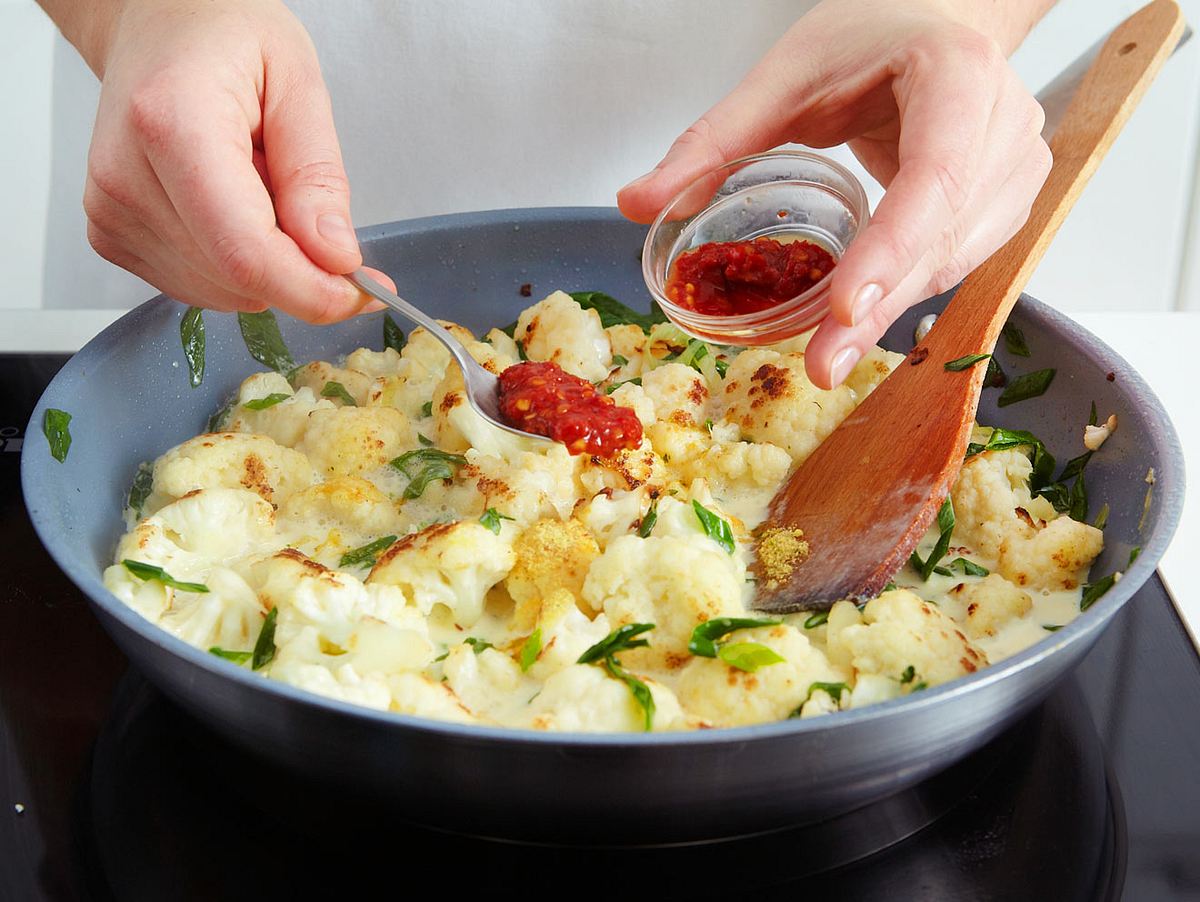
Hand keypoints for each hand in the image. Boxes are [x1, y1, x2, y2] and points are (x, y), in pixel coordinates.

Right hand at [80, 0, 389, 320]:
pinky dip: (234, 265)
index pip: (246, 252)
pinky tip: (232, 206)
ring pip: (221, 291)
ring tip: (258, 187)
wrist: (159, 25)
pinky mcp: (110, 234)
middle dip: (299, 271)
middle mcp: (125, 176)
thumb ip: (317, 177)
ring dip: (265, 263)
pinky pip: (198, 286)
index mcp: (172, 125)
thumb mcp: (299, 85)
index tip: (362, 294)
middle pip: (236, 278)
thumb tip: (334, 257)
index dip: (312, 291)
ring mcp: (110, 211)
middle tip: (313, 212)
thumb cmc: (226, 38)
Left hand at [618, 0, 1052, 388]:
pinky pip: (960, 261)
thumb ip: (711, 142)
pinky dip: (908, 292)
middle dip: (877, 306)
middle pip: (943, 234)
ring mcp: (1017, 164)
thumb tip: (637, 203)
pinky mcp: (1010, 198)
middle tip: (822, 364)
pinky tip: (864, 317)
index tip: (842, 308)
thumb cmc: (868, 39)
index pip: (932, 175)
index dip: (891, 247)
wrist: (935, 21)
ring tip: (832, 354)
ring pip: (956, 260)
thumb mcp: (782, 78)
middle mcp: (1003, 122)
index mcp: (956, 74)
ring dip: (892, 310)